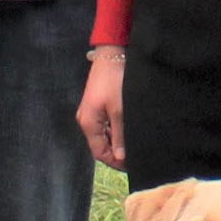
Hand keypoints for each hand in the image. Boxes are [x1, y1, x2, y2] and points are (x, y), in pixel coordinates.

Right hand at [76, 53, 126, 169]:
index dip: (114, 162)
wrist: (111, 55)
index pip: (99, 152)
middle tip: (135, 156)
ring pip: (102, 135)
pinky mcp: (96, 105)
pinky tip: (127, 131)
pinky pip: (104, 125)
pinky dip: (114, 131)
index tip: (132, 165)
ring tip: (133, 145)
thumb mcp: (120, 111)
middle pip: (99, 145)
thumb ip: (119, 135)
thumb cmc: (115, 82)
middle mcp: (85, 120)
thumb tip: (120, 157)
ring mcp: (89, 112)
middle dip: (116, 153)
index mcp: (88, 123)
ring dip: (115, 142)